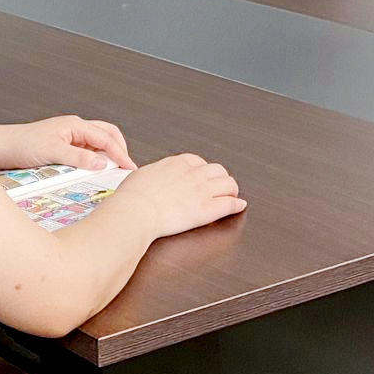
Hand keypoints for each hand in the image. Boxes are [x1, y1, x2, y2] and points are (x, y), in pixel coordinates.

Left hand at [14, 115, 132, 171]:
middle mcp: (74, 128)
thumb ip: (79, 157)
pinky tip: (94, 170)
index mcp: (75, 125)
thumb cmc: (22, 145)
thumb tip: (102, 163)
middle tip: (126, 167)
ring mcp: (69, 137)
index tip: (130, 168)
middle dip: (119, 149)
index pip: (106, 138)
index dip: (120, 153)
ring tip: (113, 169)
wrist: (2, 148)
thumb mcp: (53, 152)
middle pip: (107, 134)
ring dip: (107, 154)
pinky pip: (86, 151)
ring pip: (97, 143)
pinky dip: (95, 159)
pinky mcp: (63, 147)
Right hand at [113, 153, 245, 237]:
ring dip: (231, 190)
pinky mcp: (207, 209)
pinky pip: (230, 204)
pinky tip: (239, 206)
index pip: (199, 162)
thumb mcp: (141, 175)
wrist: (136, 211)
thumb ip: (153, 175)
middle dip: (220, 178)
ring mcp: (203, 190)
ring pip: (229, 184)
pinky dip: (237, 204)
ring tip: (231, 195)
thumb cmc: (133, 196)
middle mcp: (194, 174)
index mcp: (177, 163)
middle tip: (220, 186)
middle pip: (218, 171)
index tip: (203, 177)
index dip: (203, 171)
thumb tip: (151, 179)